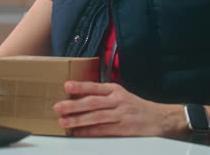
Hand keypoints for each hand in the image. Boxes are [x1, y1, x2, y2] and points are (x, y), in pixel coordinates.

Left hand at [53, 80, 186, 136]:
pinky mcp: (124, 130)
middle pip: (93, 102)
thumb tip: (80, 95)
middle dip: (74, 105)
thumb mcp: (121, 94)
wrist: (159, 118)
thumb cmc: (135, 106)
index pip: (96, 87)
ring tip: (64, 122)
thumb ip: (103, 94)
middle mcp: (118, 100)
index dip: (81, 86)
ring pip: (96, 117)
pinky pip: (104, 131)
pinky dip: (90, 132)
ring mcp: (121, 115)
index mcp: (116, 90)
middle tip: (58, 107)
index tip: (67, 85)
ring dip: (78, 120)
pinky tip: (78, 133)